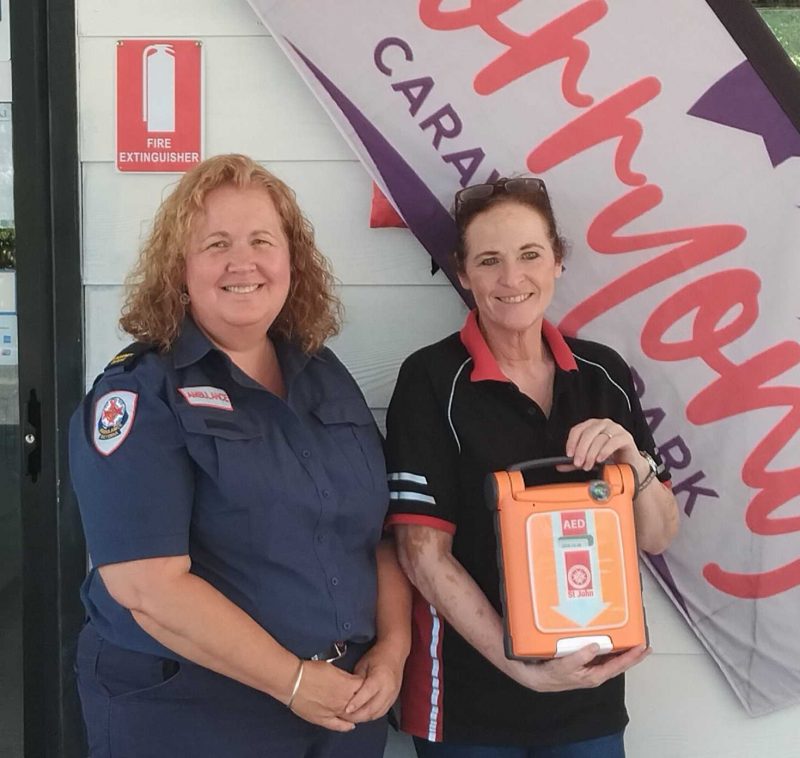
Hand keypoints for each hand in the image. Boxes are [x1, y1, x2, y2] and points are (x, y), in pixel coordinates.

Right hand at [288, 660, 363, 731]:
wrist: (294, 681)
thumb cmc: (311, 671)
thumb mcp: (333, 667)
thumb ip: (345, 676)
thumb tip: (350, 681)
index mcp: (348, 686)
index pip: (365, 687)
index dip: (365, 684)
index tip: (363, 683)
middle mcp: (344, 701)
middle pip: (361, 703)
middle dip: (363, 700)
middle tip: (362, 696)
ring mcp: (334, 712)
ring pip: (352, 716)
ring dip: (356, 714)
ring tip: (358, 710)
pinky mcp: (324, 720)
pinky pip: (339, 726)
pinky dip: (347, 726)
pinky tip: (351, 725)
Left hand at [343, 642, 404, 722]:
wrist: (395, 653)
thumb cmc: (378, 656)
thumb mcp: (363, 664)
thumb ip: (356, 681)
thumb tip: (348, 695)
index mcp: (380, 677)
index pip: (367, 694)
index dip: (356, 703)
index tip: (346, 710)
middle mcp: (388, 689)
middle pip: (372, 708)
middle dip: (357, 715)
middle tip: (344, 717)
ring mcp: (392, 695)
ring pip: (376, 714)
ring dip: (363, 718)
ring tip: (351, 719)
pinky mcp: (393, 699)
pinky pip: (381, 713)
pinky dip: (371, 716)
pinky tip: (362, 716)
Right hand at [509, 643, 650, 691]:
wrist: (536, 678)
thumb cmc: (550, 675)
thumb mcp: (564, 666)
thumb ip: (580, 657)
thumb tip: (596, 646)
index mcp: (594, 676)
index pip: (618, 666)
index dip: (631, 657)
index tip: (642, 648)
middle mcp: (595, 673)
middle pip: (619, 664)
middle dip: (633, 655)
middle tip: (645, 645)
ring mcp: (590, 668)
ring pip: (612, 660)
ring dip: (623, 652)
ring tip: (633, 643)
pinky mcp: (583, 663)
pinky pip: (601, 655)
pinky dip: (609, 648)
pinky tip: (611, 641)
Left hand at [563, 419, 642, 473]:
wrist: (630, 466)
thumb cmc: (609, 459)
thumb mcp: (589, 460)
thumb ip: (574, 462)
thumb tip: (559, 465)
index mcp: (592, 426)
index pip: (577, 429)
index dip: (571, 442)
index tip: (569, 454)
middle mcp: (603, 424)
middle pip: (588, 433)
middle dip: (581, 450)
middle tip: (578, 463)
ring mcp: (616, 429)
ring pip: (599, 438)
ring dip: (592, 453)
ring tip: (589, 465)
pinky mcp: (626, 437)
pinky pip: (613, 441)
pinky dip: (605, 451)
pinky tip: (600, 459)